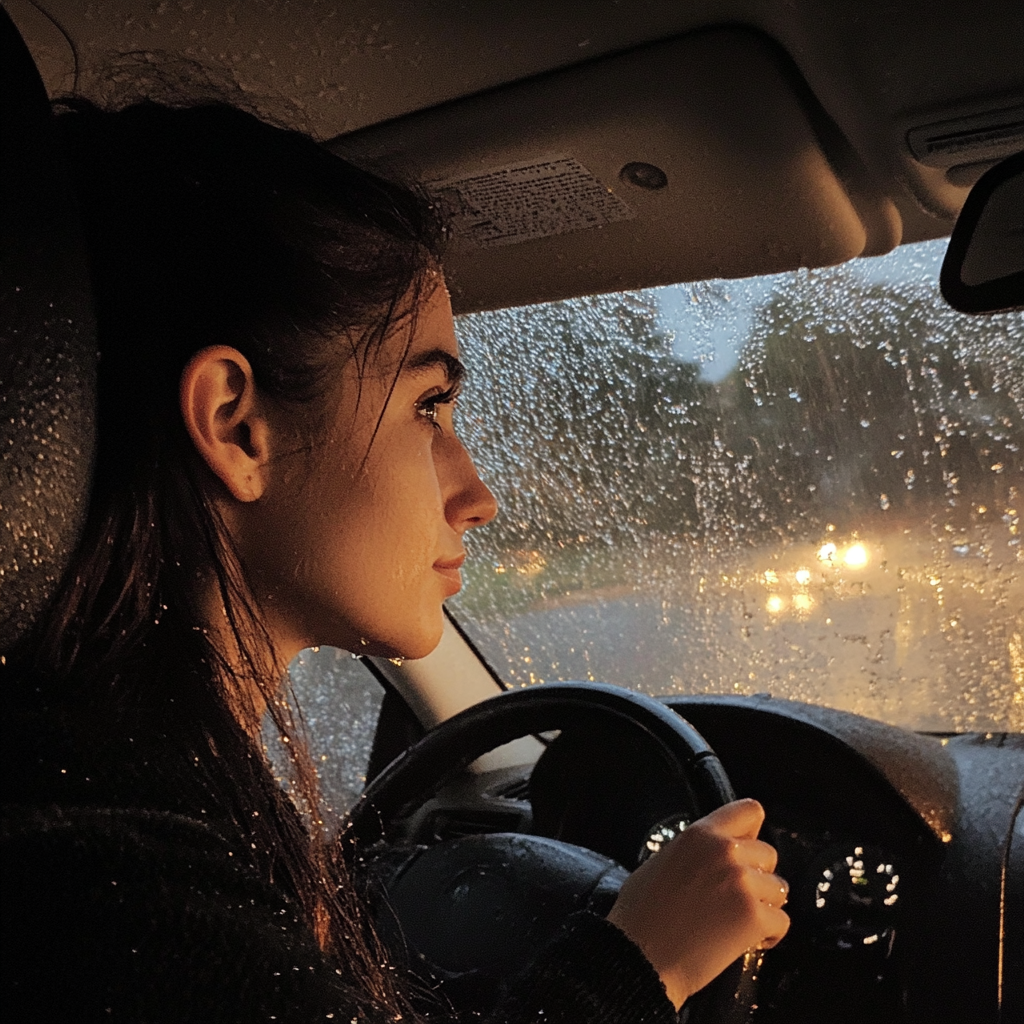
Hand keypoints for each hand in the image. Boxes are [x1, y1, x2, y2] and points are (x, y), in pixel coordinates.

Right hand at [606, 798, 789, 1008]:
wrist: (639, 956)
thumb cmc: (641, 915)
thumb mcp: (661, 862)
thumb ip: (694, 852)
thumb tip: (711, 856)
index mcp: (700, 834)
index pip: (749, 811)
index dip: (752, 833)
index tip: (747, 849)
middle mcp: (725, 851)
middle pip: (769, 854)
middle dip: (757, 876)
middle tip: (735, 898)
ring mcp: (743, 883)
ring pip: (778, 889)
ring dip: (764, 906)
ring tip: (738, 922)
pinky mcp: (754, 917)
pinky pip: (781, 922)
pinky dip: (769, 935)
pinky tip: (748, 941)